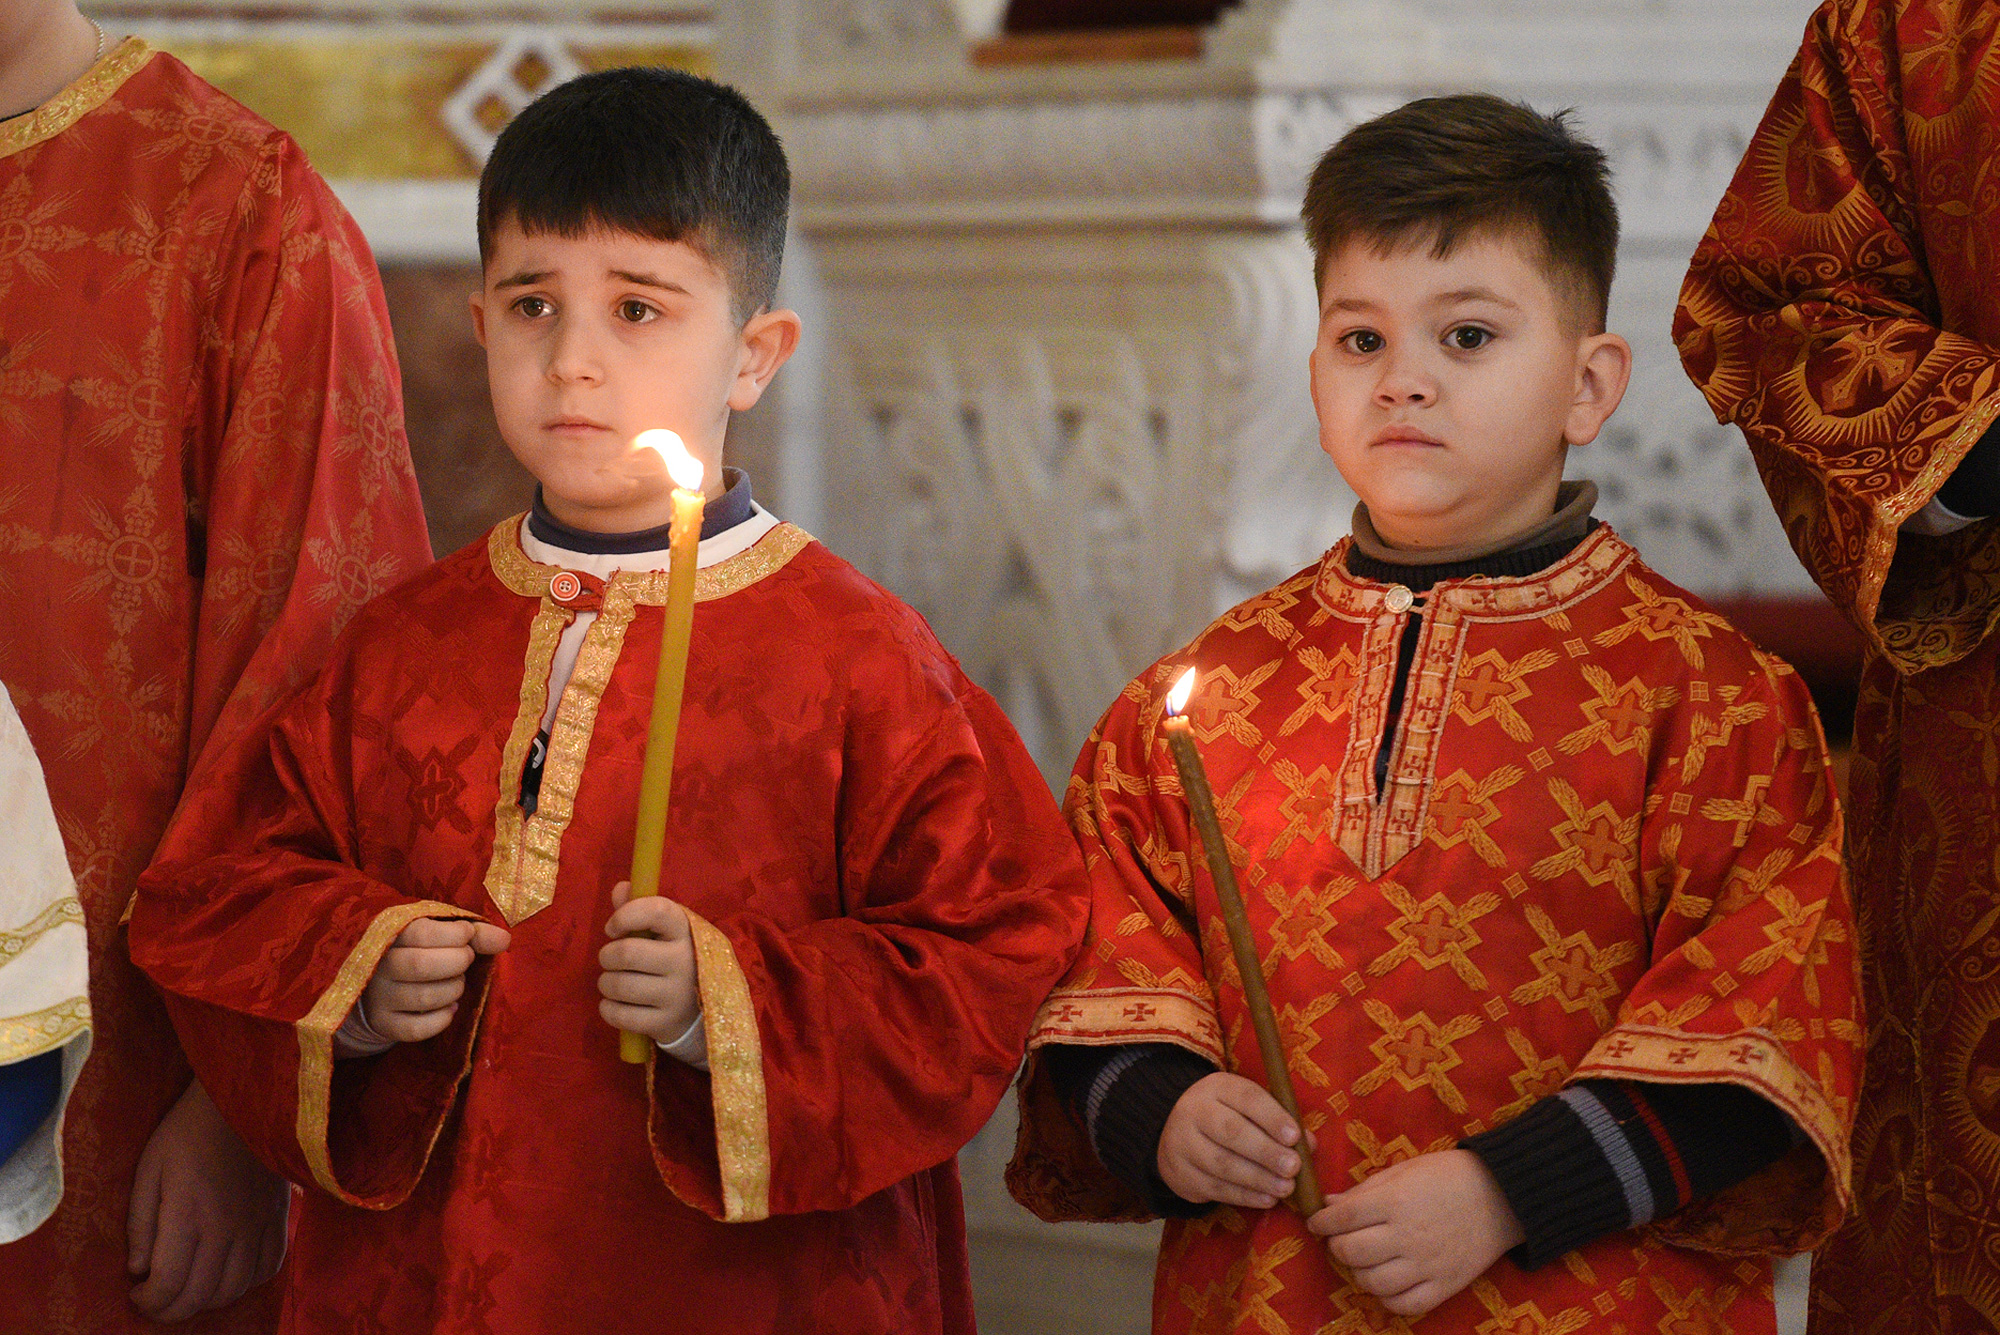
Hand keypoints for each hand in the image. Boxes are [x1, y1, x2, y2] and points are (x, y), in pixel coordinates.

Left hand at [127, 1080, 290, 1321]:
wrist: (244, 1102)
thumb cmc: (187, 1133)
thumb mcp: (149, 1170)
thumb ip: (140, 1223)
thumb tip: (138, 1270)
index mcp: (188, 1216)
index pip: (168, 1284)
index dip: (147, 1301)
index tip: (136, 1292)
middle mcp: (226, 1229)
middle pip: (200, 1296)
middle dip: (171, 1309)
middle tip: (156, 1300)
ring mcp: (257, 1225)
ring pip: (235, 1289)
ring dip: (207, 1300)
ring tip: (190, 1287)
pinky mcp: (278, 1217)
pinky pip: (269, 1268)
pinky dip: (247, 1283)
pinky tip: (229, 1273)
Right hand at [342, 916, 509, 1052]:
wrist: (380, 984)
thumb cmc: (419, 950)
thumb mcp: (440, 933)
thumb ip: (473, 933)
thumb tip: (504, 940)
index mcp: (391, 934)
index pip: (422, 933)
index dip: (455, 934)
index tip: (467, 935)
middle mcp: (378, 966)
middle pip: (421, 965)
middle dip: (457, 962)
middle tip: (466, 960)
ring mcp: (379, 997)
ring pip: (424, 997)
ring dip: (453, 990)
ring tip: (456, 983)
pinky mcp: (384, 1024)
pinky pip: (417, 1029)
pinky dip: (441, 1019)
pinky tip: (449, 1008)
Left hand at [598, 880, 698, 1043]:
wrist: (699, 1011)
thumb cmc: (672, 960)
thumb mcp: (663, 932)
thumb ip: (639, 909)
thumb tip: (620, 888)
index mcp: (685, 931)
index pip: (656, 911)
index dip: (626, 915)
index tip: (612, 928)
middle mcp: (685, 961)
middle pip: (627, 953)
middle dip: (607, 956)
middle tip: (609, 960)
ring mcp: (676, 995)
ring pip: (620, 985)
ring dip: (606, 983)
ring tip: (613, 982)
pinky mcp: (665, 1023)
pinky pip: (620, 1015)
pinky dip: (608, 1009)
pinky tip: (615, 1004)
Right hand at [1157, 1072, 1309, 1209]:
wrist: (1175, 1132)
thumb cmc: (1226, 1117)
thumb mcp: (1248, 1108)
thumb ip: (1279, 1122)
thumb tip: (1308, 1145)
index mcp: (1217, 1088)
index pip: (1246, 1097)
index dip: (1272, 1117)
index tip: (1295, 1137)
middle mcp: (1194, 1111)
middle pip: (1230, 1131)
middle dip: (1266, 1151)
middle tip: (1293, 1167)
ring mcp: (1182, 1144)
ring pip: (1222, 1164)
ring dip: (1258, 1178)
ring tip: (1286, 1187)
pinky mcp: (1181, 1174)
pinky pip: (1215, 1188)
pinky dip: (1245, 1196)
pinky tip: (1267, 1199)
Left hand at [1307, 1149, 1524, 1319]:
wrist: (1501, 1195)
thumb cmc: (1448, 1176)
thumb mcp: (1404, 1170)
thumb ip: (1365, 1189)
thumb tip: (1329, 1203)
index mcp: (1395, 1201)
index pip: (1343, 1218)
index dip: (1321, 1222)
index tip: (1317, 1223)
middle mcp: (1408, 1235)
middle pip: (1352, 1252)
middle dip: (1337, 1246)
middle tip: (1340, 1240)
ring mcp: (1427, 1264)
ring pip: (1373, 1282)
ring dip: (1358, 1273)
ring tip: (1362, 1261)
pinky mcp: (1445, 1285)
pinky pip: (1405, 1305)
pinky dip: (1388, 1299)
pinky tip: (1385, 1283)